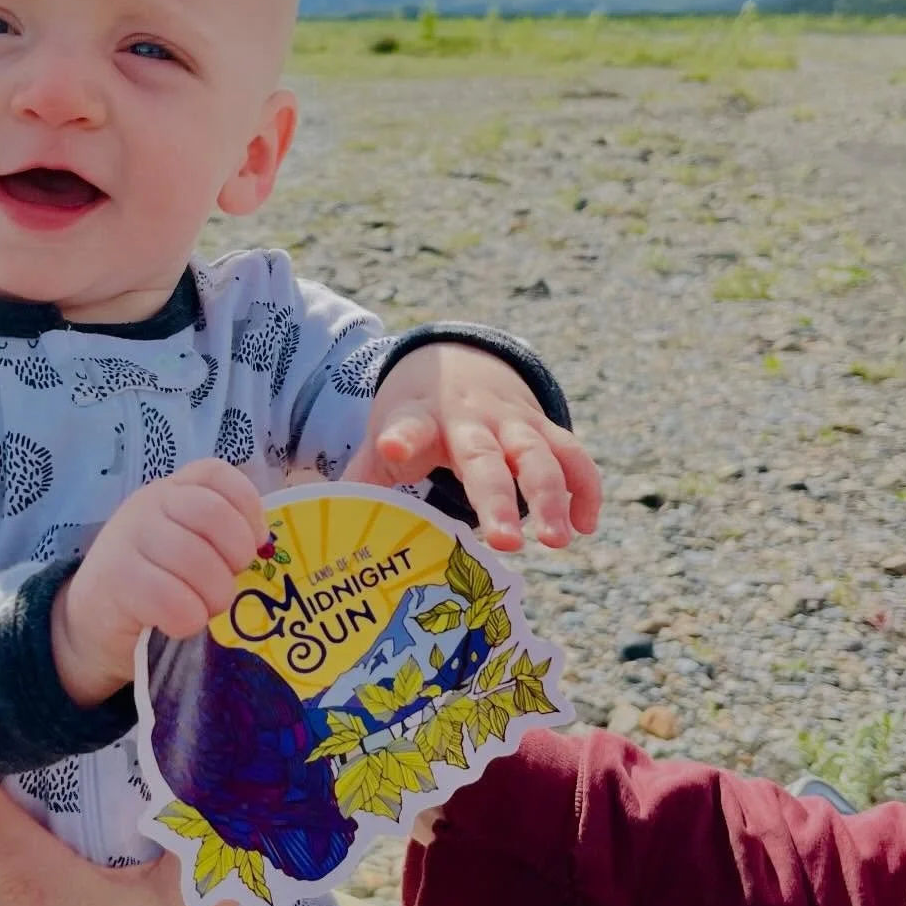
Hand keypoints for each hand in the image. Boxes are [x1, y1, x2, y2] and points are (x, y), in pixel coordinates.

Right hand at [52, 457, 266, 705]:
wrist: (92, 625)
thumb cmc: (155, 586)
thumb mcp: (187, 549)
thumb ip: (220, 537)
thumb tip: (263, 545)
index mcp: (173, 491)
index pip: (217, 474)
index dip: (247, 508)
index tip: (253, 544)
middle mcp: (149, 504)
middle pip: (214, 515)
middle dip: (235, 557)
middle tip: (226, 584)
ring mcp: (128, 537)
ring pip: (196, 560)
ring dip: (213, 597)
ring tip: (202, 609)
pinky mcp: (114, 579)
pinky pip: (171, 599)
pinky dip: (186, 619)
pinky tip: (176, 624)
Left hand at [347, 345, 601, 551]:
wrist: (461, 362)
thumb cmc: (417, 417)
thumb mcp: (387, 434)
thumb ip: (362, 475)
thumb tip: (319, 517)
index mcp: (422, 420)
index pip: (408, 428)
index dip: (400, 440)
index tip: (391, 449)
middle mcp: (472, 420)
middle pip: (486, 458)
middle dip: (497, 499)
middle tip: (505, 543)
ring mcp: (514, 423)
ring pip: (540, 457)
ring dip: (553, 498)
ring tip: (557, 541)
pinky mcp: (546, 430)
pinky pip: (574, 457)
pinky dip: (584, 489)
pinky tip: (586, 525)